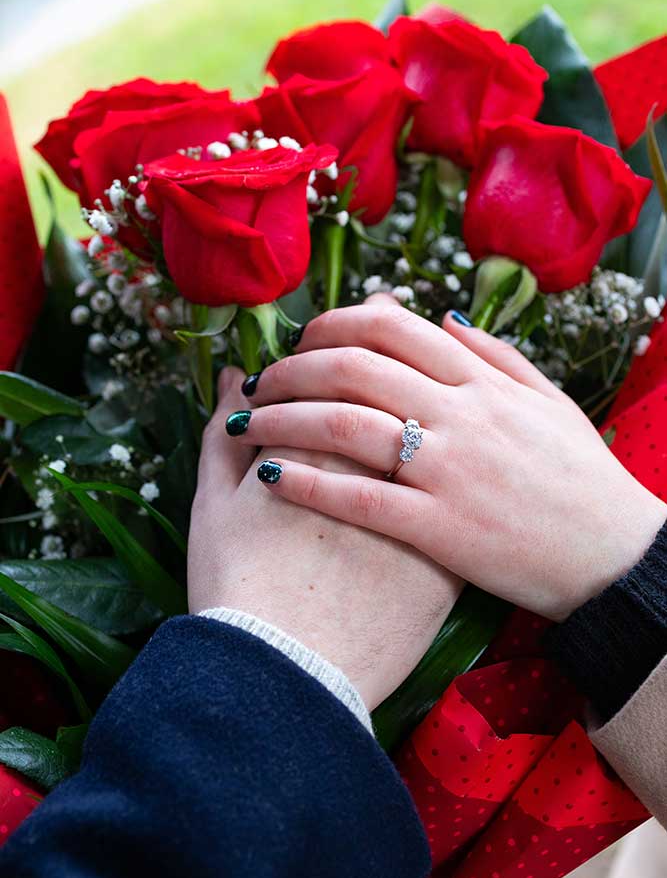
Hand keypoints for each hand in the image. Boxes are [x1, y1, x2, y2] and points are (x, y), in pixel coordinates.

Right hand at [188, 366, 460, 709]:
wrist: (283, 677)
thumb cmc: (237, 587)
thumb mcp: (213, 504)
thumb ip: (222, 432)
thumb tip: (231, 376)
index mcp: (322, 440)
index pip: (341, 374)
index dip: (330, 368)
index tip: (321, 377)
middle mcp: (382, 466)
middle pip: (396, 399)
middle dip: (379, 386)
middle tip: (360, 400)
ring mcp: (424, 512)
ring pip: (438, 449)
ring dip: (422, 434)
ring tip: (394, 449)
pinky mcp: (447, 561)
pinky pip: (458, 510)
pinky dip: (445, 495)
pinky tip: (429, 499)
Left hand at [232, 297, 666, 621]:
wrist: (615, 558)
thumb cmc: (581, 478)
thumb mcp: (549, 401)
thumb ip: (496, 354)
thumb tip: (440, 319)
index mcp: (483, 380)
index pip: (391, 327)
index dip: (333, 324)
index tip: (302, 339)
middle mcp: (460, 414)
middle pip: (354, 367)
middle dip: (293, 366)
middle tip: (262, 380)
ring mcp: (448, 470)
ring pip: (344, 425)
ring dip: (283, 418)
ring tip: (247, 423)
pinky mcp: (439, 528)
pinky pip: (358, 497)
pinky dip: (306, 482)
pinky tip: (269, 476)